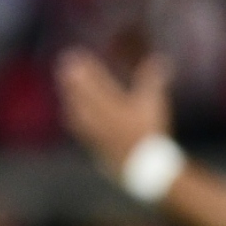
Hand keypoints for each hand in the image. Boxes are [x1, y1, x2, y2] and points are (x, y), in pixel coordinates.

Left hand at [54, 48, 173, 176]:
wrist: (145, 169)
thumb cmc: (150, 134)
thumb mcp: (154, 104)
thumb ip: (154, 81)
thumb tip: (161, 59)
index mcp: (115, 107)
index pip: (97, 84)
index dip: (87, 69)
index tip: (76, 56)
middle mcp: (101, 120)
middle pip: (83, 95)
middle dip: (73, 78)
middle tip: (64, 63)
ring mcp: (95, 133)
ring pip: (77, 110)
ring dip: (70, 94)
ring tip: (64, 82)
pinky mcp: (94, 145)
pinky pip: (79, 127)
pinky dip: (73, 115)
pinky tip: (69, 111)